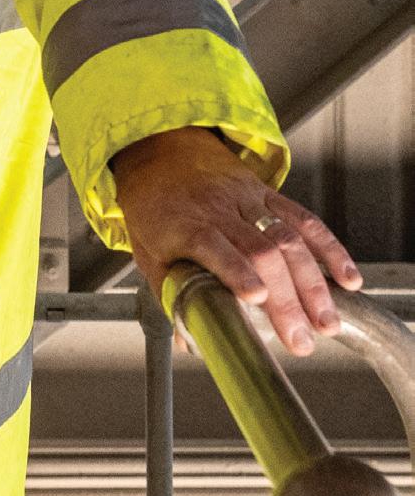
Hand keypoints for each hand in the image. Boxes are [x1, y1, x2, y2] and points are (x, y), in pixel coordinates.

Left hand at [111, 126, 359, 355]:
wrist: (161, 150)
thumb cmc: (154, 207)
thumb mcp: (147, 250)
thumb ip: (170, 295)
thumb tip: (190, 345)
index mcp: (185, 224)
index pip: (214, 247)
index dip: (237, 272)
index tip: (257, 298)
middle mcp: (221, 210)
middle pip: (261, 252)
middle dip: (285, 298)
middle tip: (300, 340)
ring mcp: (249, 201)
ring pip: (288, 239)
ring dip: (312, 284)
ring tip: (326, 323)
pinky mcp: (269, 195)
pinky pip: (305, 220)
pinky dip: (330, 249)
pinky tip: (347, 279)